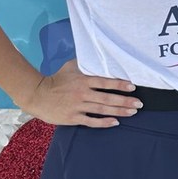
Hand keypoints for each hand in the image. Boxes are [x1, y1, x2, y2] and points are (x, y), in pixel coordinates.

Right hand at [20, 59, 141, 126]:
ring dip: (119, 111)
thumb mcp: (71, 66)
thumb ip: (86, 63)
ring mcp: (78, 106)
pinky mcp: (73, 117)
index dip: (120, 84)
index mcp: (83, 79)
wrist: (38, 95)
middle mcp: (83, 93)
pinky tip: (115, 122)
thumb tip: (101, 56)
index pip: (106, 82)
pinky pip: (91, 121)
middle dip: (125, 101)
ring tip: (132, 112)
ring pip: (102, 110)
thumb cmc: (57, 79)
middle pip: (108, 98)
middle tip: (139, 103)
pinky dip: (104, 122)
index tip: (133, 87)